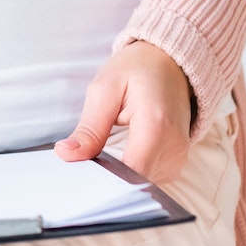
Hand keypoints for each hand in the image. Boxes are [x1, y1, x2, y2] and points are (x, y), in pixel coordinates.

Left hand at [55, 40, 193, 183]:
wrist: (169, 62)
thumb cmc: (136, 70)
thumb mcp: (105, 90)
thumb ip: (89, 128)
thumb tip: (66, 155)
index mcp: (156, 124)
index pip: (132, 171)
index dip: (105, 180)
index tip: (81, 175)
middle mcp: (174, 145)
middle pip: (137, 181)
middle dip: (109, 178)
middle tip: (85, 161)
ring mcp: (179, 155)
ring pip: (143, 183)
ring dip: (121, 175)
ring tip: (104, 151)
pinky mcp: (177, 160)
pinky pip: (151, 177)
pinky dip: (133, 171)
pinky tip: (120, 155)